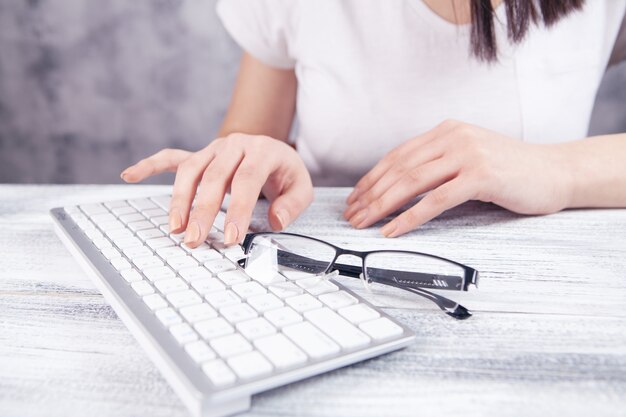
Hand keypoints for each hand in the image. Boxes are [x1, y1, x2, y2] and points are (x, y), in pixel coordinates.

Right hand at [121, 134, 312, 246]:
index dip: (238, 209)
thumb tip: (276, 222)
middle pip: (214, 177)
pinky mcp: (200, 155)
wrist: (273, 150)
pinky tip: (130, 174)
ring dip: (179, 199)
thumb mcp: (302, 186)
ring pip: (191, 170)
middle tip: (194, 239)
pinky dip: (150, 165)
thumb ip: (293, 204)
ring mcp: (214, 148)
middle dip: (203, 210)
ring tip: (175, 227)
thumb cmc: (285, 172)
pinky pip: (171, 158)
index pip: (247, 180)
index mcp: (263, 150)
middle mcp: (235, 145)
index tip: (231, 237)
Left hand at [343, 120, 572, 236]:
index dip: (371, 179)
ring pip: (411, 182)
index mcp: (445, 131)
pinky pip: (435, 200)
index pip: (397, 156)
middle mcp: (452, 137)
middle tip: (351, 215)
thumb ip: (439, 163)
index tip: (354, 198)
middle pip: (398, 169)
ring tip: (363, 223)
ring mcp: (467, 154)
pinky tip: (393, 229)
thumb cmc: (510, 170)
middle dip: (370, 195)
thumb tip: (400, 185)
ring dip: (382, 206)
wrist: (555, 171)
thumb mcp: (469, 157)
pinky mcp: (480, 176)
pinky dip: (409, 217)